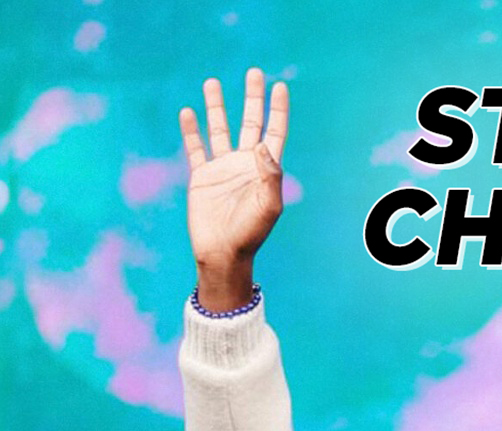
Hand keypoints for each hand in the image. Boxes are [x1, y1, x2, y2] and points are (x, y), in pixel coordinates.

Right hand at [179, 68, 288, 309]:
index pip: (273, 133)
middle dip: (252, 98)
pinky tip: (189, 112)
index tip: (279, 87)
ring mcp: (222, 169)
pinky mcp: (201, 177)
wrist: (223, 254)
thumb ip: (270, 176)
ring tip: (213, 81)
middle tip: (254, 73)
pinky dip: (191, 131)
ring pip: (220, 129)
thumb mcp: (268, 207)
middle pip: (249, 123)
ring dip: (217, 106)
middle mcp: (244, 164)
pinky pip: (195, 148)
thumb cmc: (250, 235)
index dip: (277, 110)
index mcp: (264, 170)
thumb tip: (262, 144)